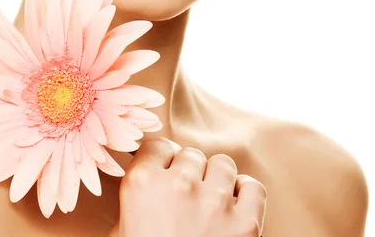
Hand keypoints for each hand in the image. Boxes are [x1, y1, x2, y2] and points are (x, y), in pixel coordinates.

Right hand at [108, 136, 266, 236]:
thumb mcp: (121, 232)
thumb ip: (134, 198)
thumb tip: (146, 176)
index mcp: (142, 184)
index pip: (159, 146)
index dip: (164, 162)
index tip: (166, 175)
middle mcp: (179, 185)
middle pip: (191, 154)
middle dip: (190, 174)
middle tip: (186, 201)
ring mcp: (214, 203)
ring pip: (222, 164)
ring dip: (217, 182)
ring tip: (210, 206)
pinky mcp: (245, 224)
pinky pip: (253, 187)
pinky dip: (246, 195)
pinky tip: (234, 210)